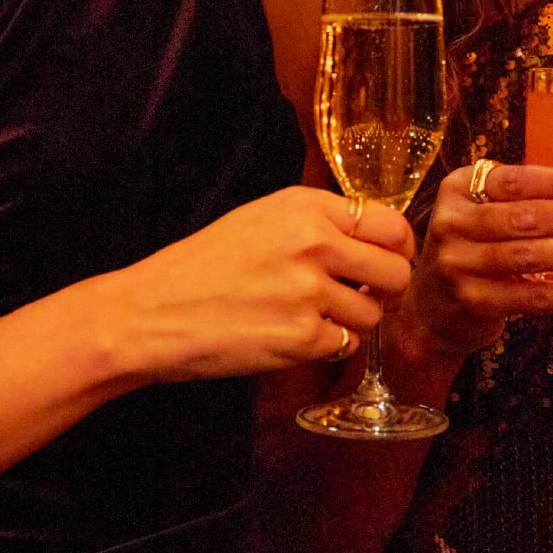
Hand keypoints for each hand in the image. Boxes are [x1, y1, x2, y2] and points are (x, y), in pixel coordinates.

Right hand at [116, 186, 413, 382]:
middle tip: (364, 296)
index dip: (398, 248)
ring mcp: (309, 292)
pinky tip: (295, 335)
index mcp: (306, 207)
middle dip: (386, 289)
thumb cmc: (205, 264)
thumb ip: (318, 221)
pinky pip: (346, 344)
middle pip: (396, 271)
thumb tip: (373, 238)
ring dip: (354, 320)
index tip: (387, 260)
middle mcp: (314, 243)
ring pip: (373, 313)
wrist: (154, 312)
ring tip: (314, 315)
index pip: (390, 224)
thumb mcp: (262, 218)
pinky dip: (328, 345)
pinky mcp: (301, 338)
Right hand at [399, 162, 552, 362]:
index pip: (516, 180)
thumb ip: (524, 198)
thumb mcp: (483, 212)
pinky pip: (533, 297)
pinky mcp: (473, 302)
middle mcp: (452, 223)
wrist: (430, 310)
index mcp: (458, 188)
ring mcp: (459, 265)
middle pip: (526, 217)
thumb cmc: (472, 248)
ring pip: (531, 255)